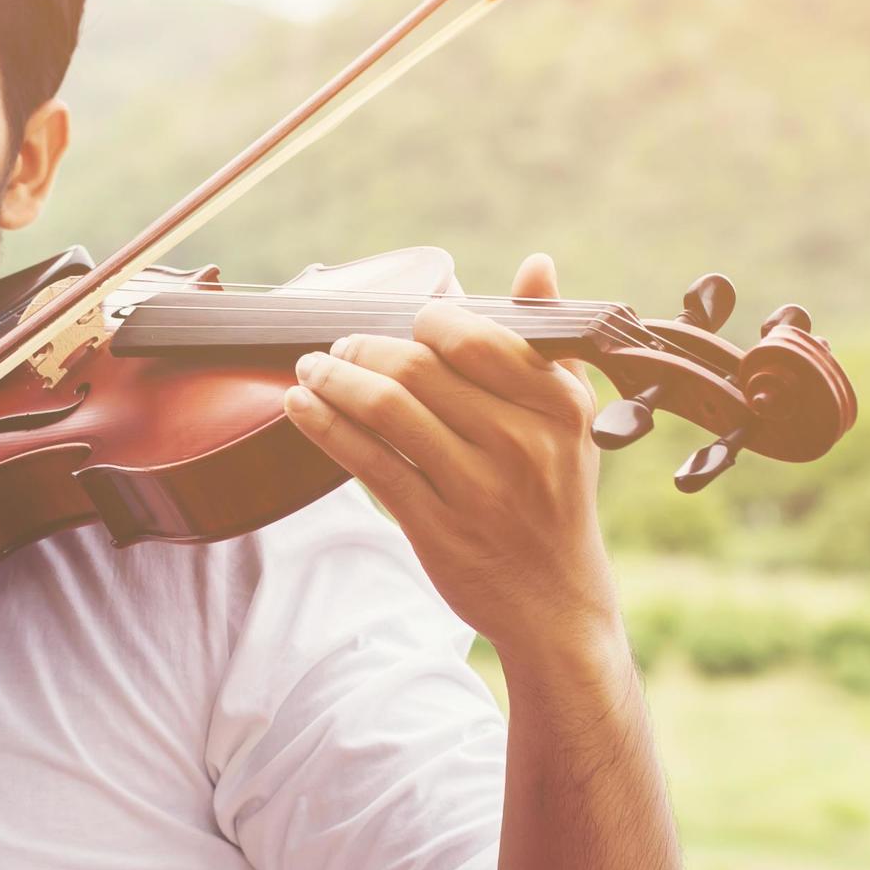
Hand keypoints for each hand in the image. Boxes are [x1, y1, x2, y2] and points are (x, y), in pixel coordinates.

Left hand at [279, 252, 620, 659]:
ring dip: (333, 379)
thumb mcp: (569, 419)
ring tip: (311, 369)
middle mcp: (520, 443)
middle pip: (419, 368)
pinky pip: (367, 463)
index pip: (474, 337)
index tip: (405, 325)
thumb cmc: (555, 498)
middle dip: (364, 347)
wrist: (557, 605)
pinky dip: (324, 426)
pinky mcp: (435, 528)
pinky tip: (300, 405)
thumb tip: (536, 264)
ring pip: (386, 410)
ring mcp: (476, 488)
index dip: (426, 321)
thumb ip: (548, 340)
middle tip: (341, 347)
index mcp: (556, 405)